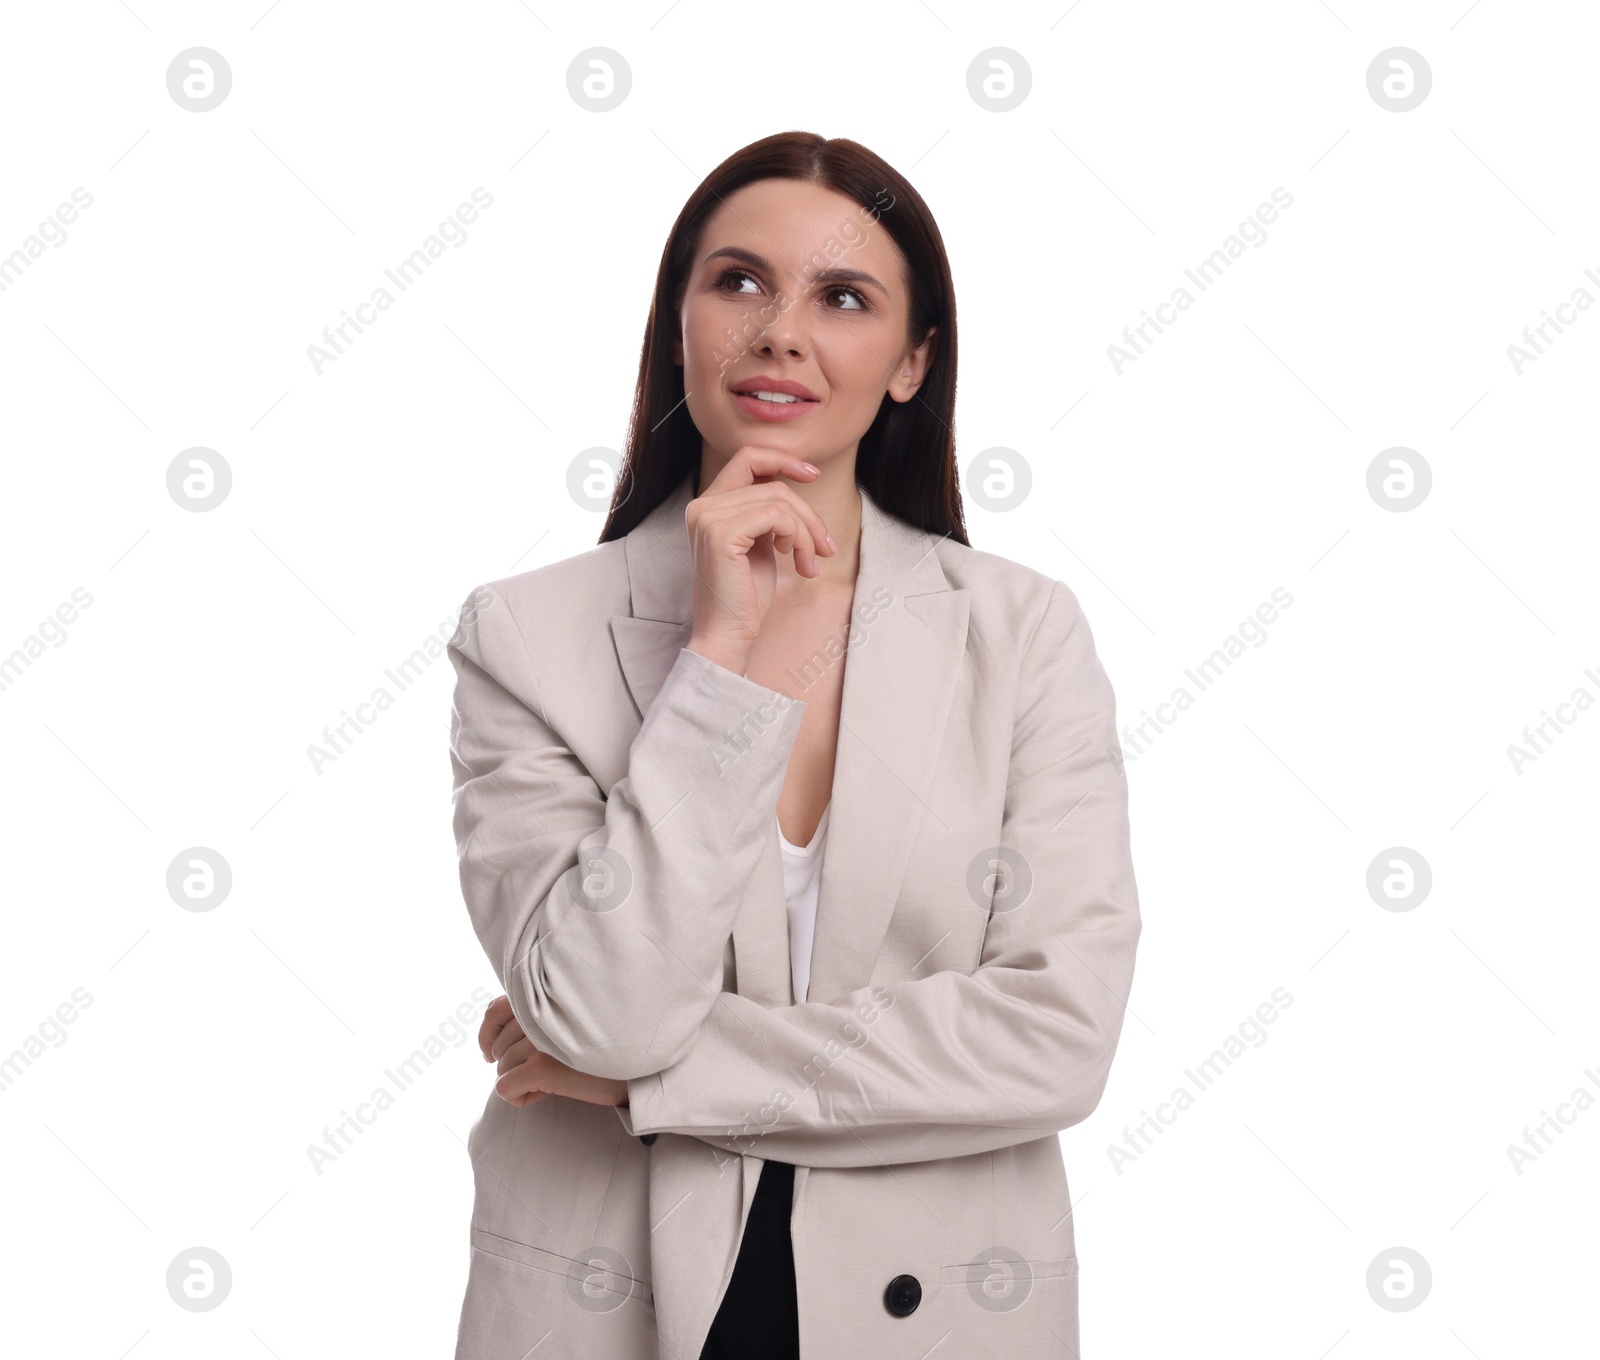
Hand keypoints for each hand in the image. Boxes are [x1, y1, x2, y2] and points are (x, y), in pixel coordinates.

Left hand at [478, 994, 628, 1109]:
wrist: (637, 1070)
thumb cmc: (605, 1047)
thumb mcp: (569, 1021)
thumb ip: (538, 1017)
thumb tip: (496, 1039)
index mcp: (544, 997)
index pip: (494, 1010)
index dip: (487, 1036)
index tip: (490, 1054)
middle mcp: (539, 1013)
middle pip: (499, 1048)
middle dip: (513, 1065)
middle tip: (545, 1071)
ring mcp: (540, 1039)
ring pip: (502, 1070)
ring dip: (523, 1081)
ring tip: (556, 1079)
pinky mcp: (543, 1066)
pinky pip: (505, 1089)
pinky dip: (519, 1097)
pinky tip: (546, 1093)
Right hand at [685, 447, 836, 674]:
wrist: (728, 635)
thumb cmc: (746, 596)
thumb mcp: (760, 543)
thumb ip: (767, 512)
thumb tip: (797, 481)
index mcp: (708, 505)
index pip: (747, 458)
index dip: (783, 460)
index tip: (813, 475)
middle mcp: (702, 506)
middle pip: (772, 483)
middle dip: (808, 513)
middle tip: (826, 546)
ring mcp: (708, 517)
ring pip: (779, 500)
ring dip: (807, 532)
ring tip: (810, 562)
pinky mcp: (721, 533)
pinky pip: (777, 516)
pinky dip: (798, 537)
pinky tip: (798, 562)